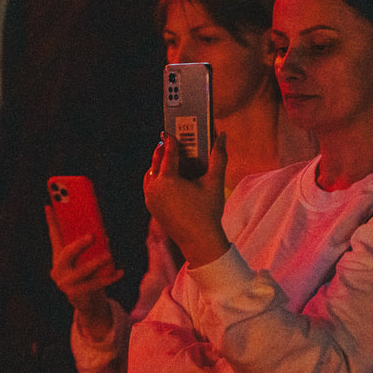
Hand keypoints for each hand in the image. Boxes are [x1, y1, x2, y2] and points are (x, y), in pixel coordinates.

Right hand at [44, 206, 120, 338]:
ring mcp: (65, 283)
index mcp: (58, 256)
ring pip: (81, 271)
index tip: (49, 206)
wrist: (86, 302)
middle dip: (79, 245)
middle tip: (93, 236)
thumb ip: (89, 245)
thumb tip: (101, 233)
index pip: (54, 236)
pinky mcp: (75, 294)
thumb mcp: (84, 258)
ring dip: (96, 263)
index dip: (51, 221)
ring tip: (109, 255)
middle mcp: (58, 269)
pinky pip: (94, 284)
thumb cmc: (86, 274)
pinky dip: (108, 278)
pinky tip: (120, 272)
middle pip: (66, 254)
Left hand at [144, 133, 229, 267]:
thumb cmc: (208, 212)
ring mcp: (151, 199)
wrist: (199, 241)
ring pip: (150, 174)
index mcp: (167, 179)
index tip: (173, 131)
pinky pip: (150, 187)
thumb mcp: (214, 182)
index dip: (172, 141)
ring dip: (157, 164)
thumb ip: (218, 157)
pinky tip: (166, 177)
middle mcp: (154, 188)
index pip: (168, 153)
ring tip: (168, 158)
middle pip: (156, 162)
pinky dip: (156, 178)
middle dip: (163, 150)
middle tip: (170, 141)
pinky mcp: (152, 208)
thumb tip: (223, 136)